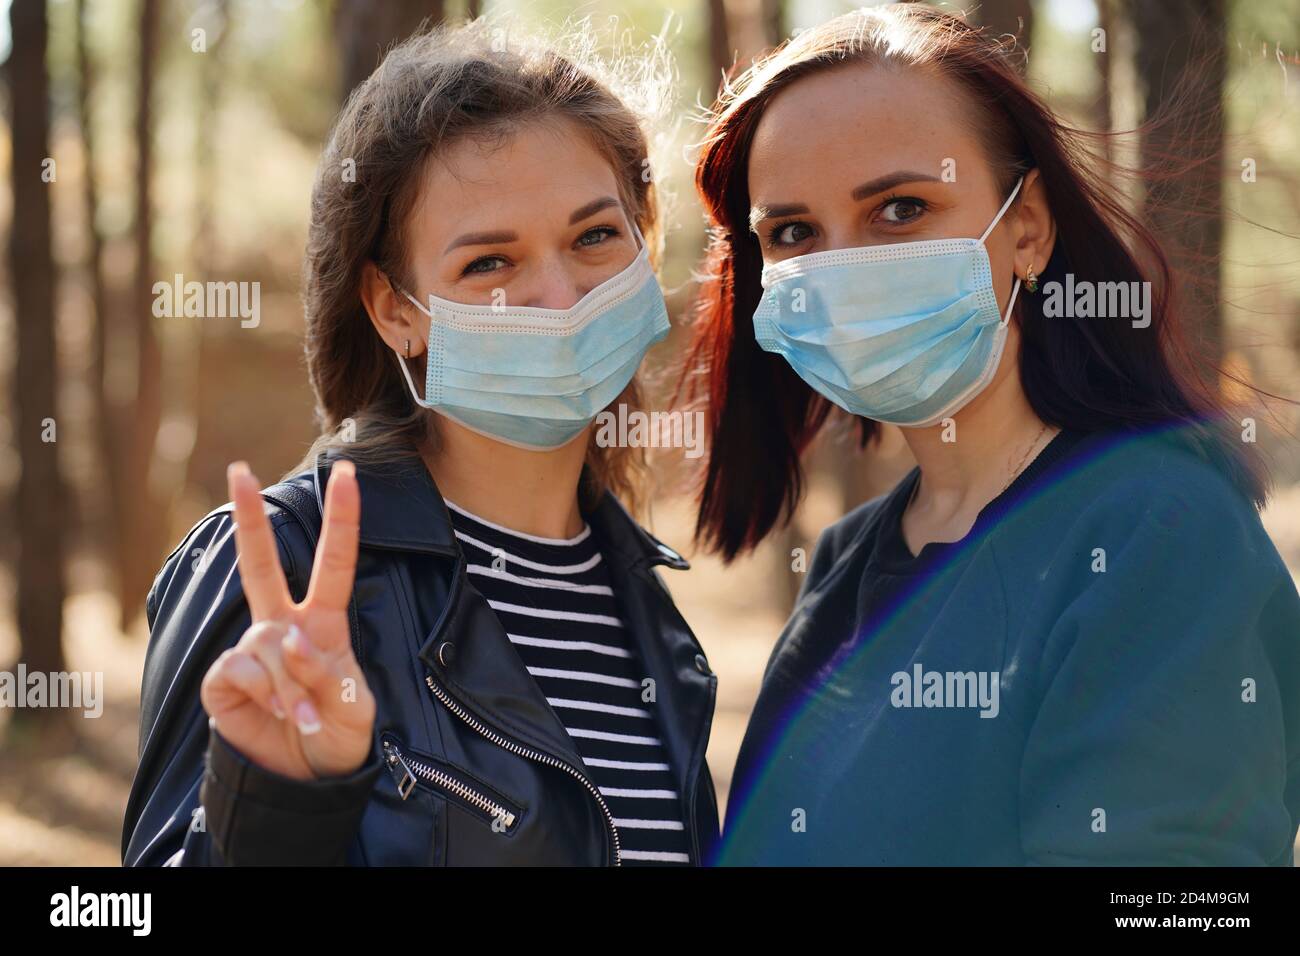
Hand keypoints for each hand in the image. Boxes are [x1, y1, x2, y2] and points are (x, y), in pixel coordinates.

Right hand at [200, 460, 375, 780]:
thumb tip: (289, 642)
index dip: (343, 519)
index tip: (349, 474)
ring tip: (304, 718)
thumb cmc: (338, 735)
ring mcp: (250, 650)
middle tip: (238, 469)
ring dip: (291, 685)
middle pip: (262, 564)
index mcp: (324, 622)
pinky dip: (267, 695)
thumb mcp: (354, 706)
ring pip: (267, 642)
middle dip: (248, 519)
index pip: (334, 562)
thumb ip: (328, 673)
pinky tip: (277, 716)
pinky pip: (243, 670)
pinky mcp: (223, 680)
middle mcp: (282, 627)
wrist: (307, 780)